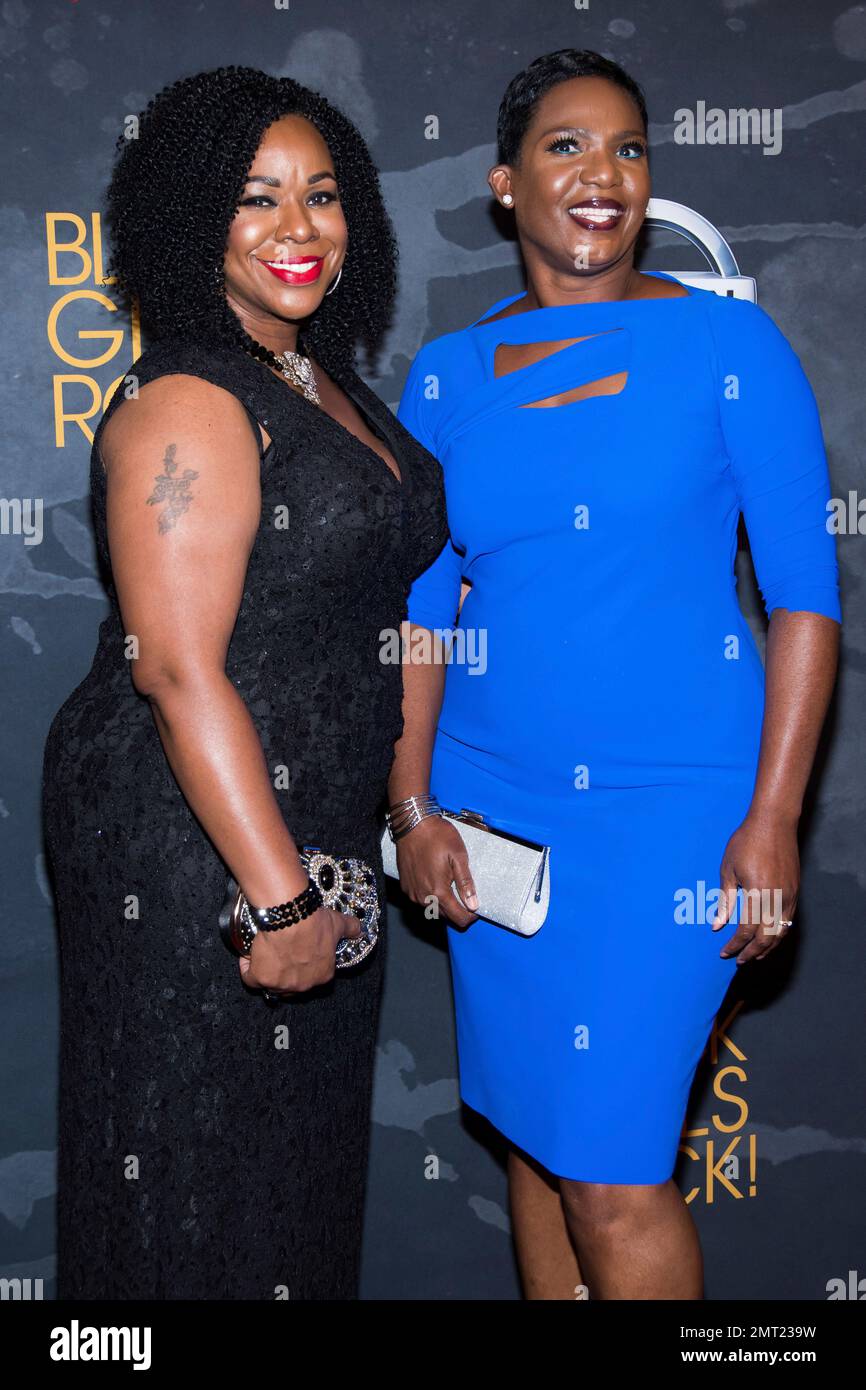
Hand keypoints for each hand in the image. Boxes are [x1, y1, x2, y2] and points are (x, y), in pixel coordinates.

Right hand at [238, 905, 360, 994]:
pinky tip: (248, 956)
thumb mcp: (338, 923)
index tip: (295, 952)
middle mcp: (303, 985)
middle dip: (283, 970)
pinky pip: (250, 978)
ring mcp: (282, 984)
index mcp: (323, 975)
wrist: (293, 918)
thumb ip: (350, 929)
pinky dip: (247, 968)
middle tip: (278, 951)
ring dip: (265, 970)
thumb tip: (359, 929)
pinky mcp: (263, 979)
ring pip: (270, 982)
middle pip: (289, 983)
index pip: (310, 975)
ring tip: (262, 951)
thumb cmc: (314, 921)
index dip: (301, 964)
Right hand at [395, 815, 478, 928]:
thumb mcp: (458, 856)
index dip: (470, 917)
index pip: (458, 917)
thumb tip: (473, 904)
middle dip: (458, 910)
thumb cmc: (437, 836)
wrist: (412, 824)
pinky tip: (436, 883)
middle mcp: (423, 897)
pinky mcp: (406, 887)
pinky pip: (421, 900)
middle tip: (466, 896)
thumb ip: (465, 883)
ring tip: (451, 887)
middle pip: (445, 916)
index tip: (475, 908)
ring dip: (444, 904)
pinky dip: (431, 897)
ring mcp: (412, 892)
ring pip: (432, 909)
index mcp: (438, 891)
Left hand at [712, 811, 798, 963]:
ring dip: (767, 947)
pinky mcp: (795, 891)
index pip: (746, 931)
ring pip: (781, 932)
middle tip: (739, 961)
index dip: (735, 945)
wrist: (774, 822)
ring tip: (754, 956)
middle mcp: (777, 898)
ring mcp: (789, 896)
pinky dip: (778, 934)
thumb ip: (725, 900)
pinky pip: (788, 921)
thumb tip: (717, 925)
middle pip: (766, 937)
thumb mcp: (728, 870)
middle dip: (752, 952)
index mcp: (757, 894)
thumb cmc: (746, 842)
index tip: (725, 953)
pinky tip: (768, 937)